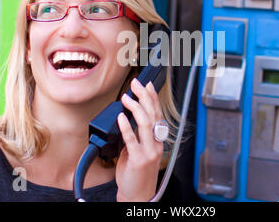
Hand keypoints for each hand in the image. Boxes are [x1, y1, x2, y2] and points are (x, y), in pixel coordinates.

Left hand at [115, 78, 163, 201]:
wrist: (137, 195)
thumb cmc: (137, 174)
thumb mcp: (139, 151)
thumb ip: (136, 136)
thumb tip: (127, 119)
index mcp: (158, 141)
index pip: (157, 114)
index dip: (153, 98)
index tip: (147, 85)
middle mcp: (156, 144)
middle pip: (153, 114)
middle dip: (144, 96)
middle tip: (135, 84)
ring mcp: (149, 152)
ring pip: (145, 123)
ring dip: (135, 107)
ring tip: (126, 97)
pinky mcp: (138, 159)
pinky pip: (132, 140)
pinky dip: (126, 127)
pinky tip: (121, 118)